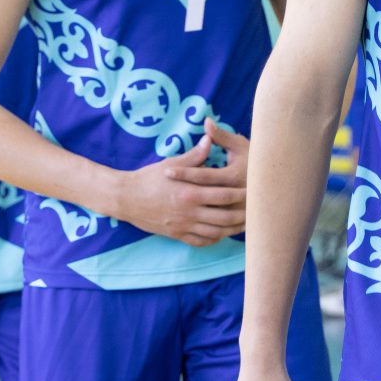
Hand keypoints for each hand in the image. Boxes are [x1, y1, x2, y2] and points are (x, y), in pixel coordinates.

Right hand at [94, 124, 247, 245]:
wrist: (126, 198)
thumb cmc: (149, 178)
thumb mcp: (172, 164)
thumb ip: (194, 156)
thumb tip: (209, 138)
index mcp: (190, 193)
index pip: (223, 195)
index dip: (240, 195)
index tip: (252, 192)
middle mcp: (189, 212)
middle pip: (223, 218)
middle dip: (241, 215)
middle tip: (254, 212)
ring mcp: (183, 226)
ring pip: (214, 232)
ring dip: (231, 230)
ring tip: (243, 226)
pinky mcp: (177, 235)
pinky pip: (200, 241)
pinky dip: (214, 239)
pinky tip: (221, 235)